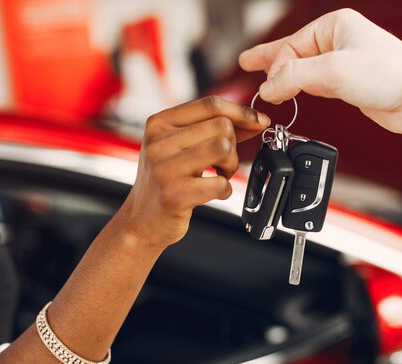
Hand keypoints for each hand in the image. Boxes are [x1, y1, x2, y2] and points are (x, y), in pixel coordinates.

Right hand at [121, 96, 269, 247]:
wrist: (142, 219)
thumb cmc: (165, 180)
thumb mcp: (180, 146)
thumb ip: (212, 129)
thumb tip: (255, 120)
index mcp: (159, 123)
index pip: (210, 105)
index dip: (242, 112)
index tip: (260, 121)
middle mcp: (158, 142)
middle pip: (221, 126)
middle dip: (233, 145)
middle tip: (223, 162)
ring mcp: (165, 168)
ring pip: (223, 148)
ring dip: (231, 165)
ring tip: (219, 174)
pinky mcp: (174, 194)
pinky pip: (219, 183)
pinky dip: (225, 189)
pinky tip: (213, 192)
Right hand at [239, 8, 401, 138]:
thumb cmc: (389, 75)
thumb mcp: (333, 72)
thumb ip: (294, 78)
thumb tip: (268, 87)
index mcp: (335, 25)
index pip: (291, 46)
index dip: (274, 69)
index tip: (264, 90)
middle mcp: (338, 40)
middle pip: (294, 52)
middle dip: (271, 62)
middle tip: (245, 64)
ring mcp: (344, 62)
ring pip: (304, 69)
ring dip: (285, 78)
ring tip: (263, 80)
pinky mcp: (349, 83)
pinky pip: (316, 83)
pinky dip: (301, 88)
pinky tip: (291, 92)